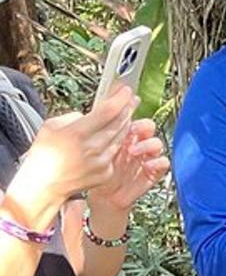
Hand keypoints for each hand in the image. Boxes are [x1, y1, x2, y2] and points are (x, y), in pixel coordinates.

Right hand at [16, 85, 135, 201]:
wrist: (43, 185)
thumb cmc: (44, 155)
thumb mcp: (51, 126)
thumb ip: (74, 117)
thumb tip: (91, 115)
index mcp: (76, 134)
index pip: (108, 111)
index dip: (120, 98)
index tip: (126, 90)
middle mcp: (91, 148)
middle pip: (119, 122)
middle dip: (127, 108)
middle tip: (131, 99)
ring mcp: (101, 162)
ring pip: (120, 136)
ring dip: (124, 124)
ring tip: (125, 114)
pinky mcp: (106, 172)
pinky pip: (115, 152)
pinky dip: (115, 142)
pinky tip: (113, 136)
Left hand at [89, 119, 169, 211]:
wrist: (104, 196)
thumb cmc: (97, 172)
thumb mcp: (92, 149)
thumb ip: (93, 134)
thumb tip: (83, 115)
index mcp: (123, 134)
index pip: (132, 117)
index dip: (131, 111)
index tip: (126, 108)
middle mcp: (138, 143)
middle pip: (148, 126)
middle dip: (142, 126)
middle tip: (132, 130)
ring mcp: (147, 157)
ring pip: (157, 143)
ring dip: (147, 145)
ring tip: (133, 151)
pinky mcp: (153, 172)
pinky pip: (164, 163)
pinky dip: (158, 162)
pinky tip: (147, 165)